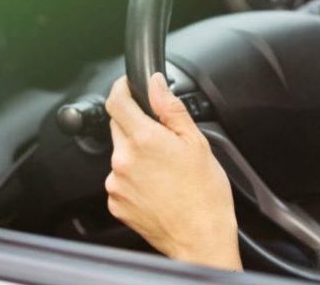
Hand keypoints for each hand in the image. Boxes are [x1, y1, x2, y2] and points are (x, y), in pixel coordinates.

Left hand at [104, 73, 241, 270]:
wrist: (200, 236)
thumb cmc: (204, 193)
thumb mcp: (196, 142)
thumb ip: (171, 108)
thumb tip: (156, 83)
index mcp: (145, 139)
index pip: (116, 102)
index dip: (120, 88)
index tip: (127, 86)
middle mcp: (123, 160)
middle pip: (118, 127)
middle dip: (136, 125)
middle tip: (163, 139)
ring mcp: (116, 183)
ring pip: (120, 155)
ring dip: (136, 154)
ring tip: (165, 170)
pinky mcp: (115, 203)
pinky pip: (120, 180)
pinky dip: (133, 178)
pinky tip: (157, 186)